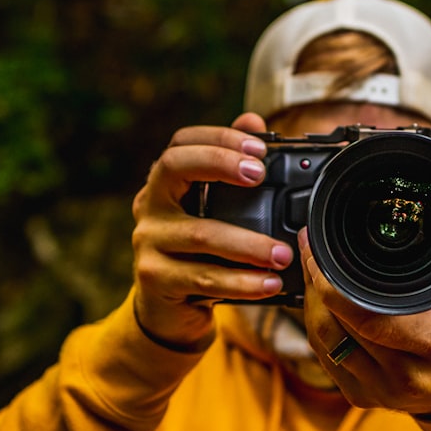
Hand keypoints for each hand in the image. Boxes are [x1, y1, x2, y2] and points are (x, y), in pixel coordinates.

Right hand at [131, 113, 293, 349]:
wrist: (169, 311)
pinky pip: (203, 279)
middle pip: (173, 167)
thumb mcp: (213, 210)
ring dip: (248, 242)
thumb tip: (252, 120)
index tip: (259, 147)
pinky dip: (241, 282)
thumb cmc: (197, 253)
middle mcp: (150, 206)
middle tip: (260, 175)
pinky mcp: (156, 279)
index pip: (181, 143)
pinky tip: (270, 283)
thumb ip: (230, 166)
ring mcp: (147, 242)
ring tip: (283, 253)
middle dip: (219, 163)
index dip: (218, 137)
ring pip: (199, 234)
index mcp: (164, 183)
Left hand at [300, 184, 430, 415]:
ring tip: (313, 265)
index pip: (371, 319)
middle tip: (311, 246)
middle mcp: (406, 377)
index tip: (320, 252)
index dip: (335, 286)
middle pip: (339, 326)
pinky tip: (321, 297)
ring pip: (325, 341)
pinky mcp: (361, 396)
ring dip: (313, 301)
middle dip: (318, 283)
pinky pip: (325, 355)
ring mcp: (380, 391)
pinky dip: (319, 323)